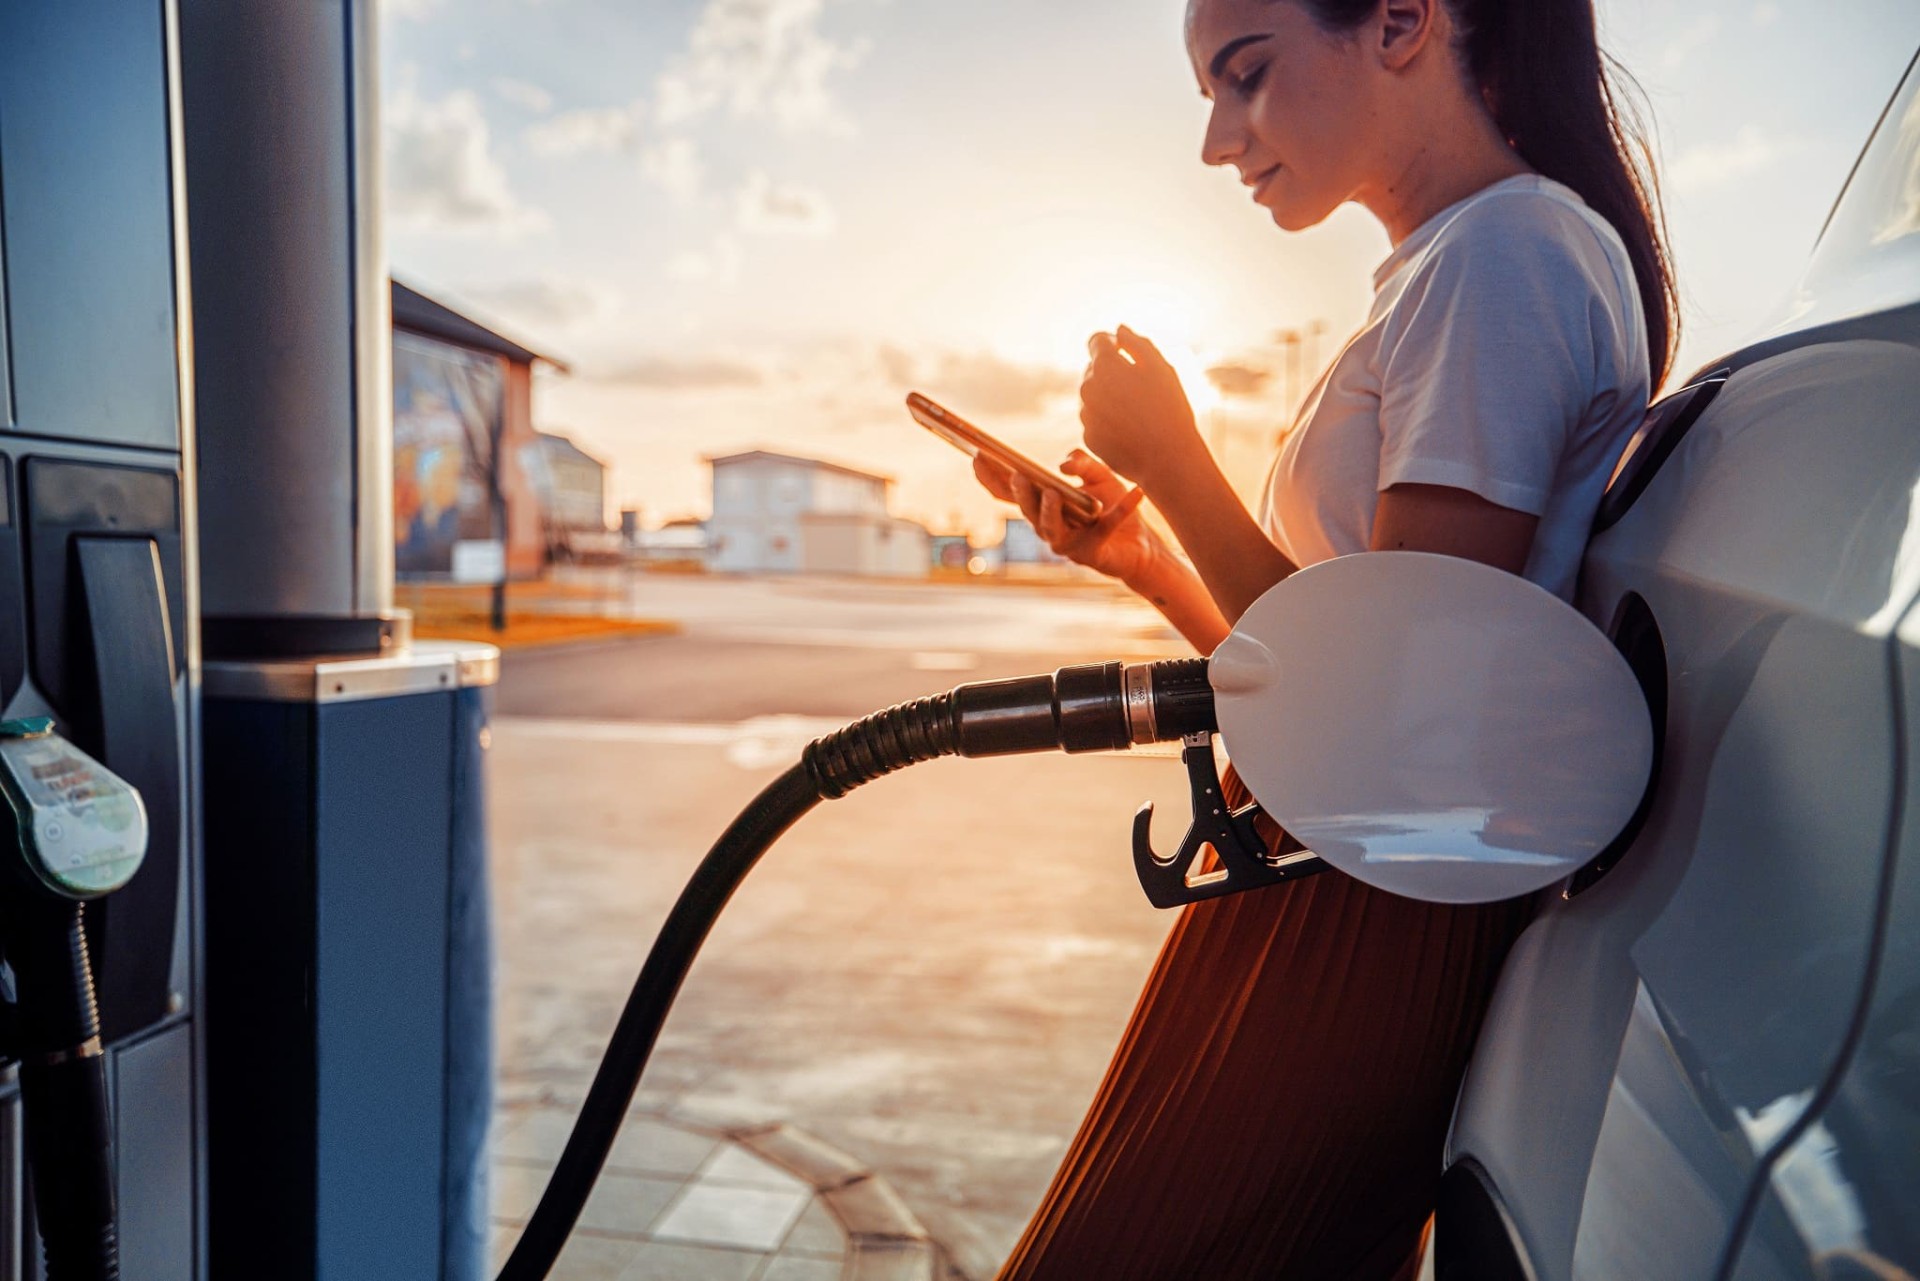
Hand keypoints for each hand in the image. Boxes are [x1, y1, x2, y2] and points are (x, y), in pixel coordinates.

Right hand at [972, 450, 1159, 582]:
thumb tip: (1063, 465)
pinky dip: (1123, 509)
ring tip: (1051, 492)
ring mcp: (1067, 544)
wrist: (1139, 543)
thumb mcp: (1099, 475)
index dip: (991, 477)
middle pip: (1026, 511)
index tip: (977, 455)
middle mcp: (1048, 527)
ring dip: (1049, 511)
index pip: (1010, 492)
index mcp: (1042, 506)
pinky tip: (1137, 492)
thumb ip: (1083, 463)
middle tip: (1017, 475)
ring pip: (1050, 529)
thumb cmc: (1110, 506)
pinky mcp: (1092, 553)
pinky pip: (1106, 529)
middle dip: (1020, 494)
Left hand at [1079, 325, 1204, 487]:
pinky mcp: (1088, 437)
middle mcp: (1087, 387)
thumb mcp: (1161, 368)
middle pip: (1094, 370)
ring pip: (1094, 396)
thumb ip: (1138, 344)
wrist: (1168, 459)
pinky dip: (1109, 422)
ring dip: (1110, 398)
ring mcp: (1086, 414)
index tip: (1126, 354)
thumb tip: (1119, 330)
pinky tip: (1131, 431)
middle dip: (1113, 373)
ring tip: (1139, 413)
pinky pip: (1096, 421)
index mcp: (1105, 365)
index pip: (1096, 341)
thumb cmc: (1169, 410)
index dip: (1112, 345)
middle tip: (1142, 391)